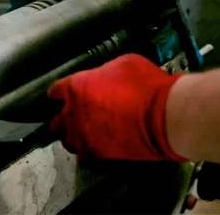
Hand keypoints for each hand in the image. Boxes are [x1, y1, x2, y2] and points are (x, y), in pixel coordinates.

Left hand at [48, 53, 185, 160]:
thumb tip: (106, 77)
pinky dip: (88, 150)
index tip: (61, 95)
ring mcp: (85, 136)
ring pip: (67, 141)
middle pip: (55, 121)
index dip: (59, 93)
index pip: (54, 92)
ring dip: (72, 136)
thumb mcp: (123, 64)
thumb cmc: (146, 87)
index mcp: (76, 88)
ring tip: (81, 132)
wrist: (164, 115)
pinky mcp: (99, 154)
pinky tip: (97, 144)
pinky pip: (85, 154)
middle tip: (69, 116)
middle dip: (61, 118)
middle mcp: (74, 114)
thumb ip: (105, 73)